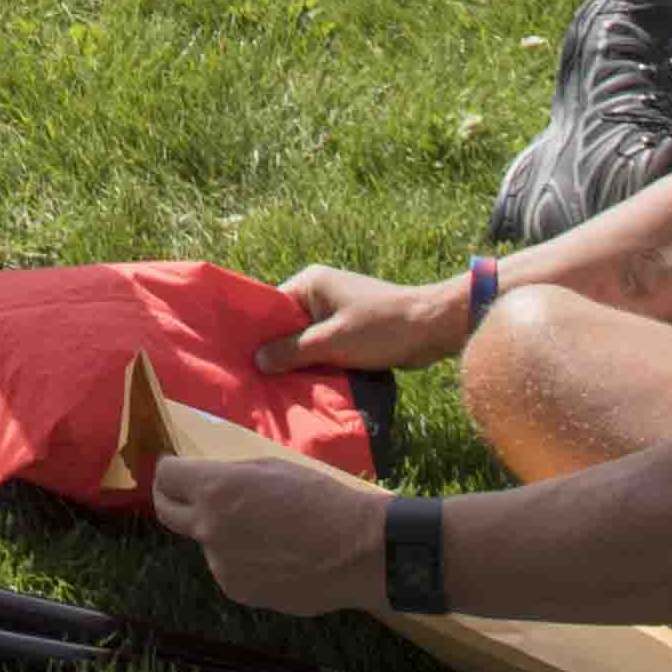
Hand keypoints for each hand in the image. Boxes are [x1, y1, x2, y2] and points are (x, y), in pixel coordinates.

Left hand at [147, 454, 389, 616]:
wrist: (355, 551)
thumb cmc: (320, 499)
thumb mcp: (272, 469)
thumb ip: (232, 477)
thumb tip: (209, 485)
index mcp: (216, 490)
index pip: (166, 476)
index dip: (170, 469)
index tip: (176, 468)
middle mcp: (209, 528)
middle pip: (166, 512)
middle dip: (170, 499)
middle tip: (184, 494)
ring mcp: (221, 564)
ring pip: (207, 543)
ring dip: (221, 534)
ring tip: (266, 532)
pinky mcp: (238, 590)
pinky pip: (230, 567)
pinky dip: (242, 560)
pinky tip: (277, 556)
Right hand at [262, 264, 469, 372]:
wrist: (430, 328)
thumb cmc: (379, 328)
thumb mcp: (331, 342)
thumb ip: (292, 351)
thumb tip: (257, 361)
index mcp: (311, 283)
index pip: (272, 307)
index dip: (258, 334)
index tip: (241, 360)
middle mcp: (320, 293)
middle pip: (287, 326)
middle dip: (279, 352)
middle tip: (258, 381)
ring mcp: (336, 311)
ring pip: (306, 340)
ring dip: (300, 362)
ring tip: (279, 388)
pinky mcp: (350, 329)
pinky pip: (324, 347)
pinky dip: (318, 363)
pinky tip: (307, 385)